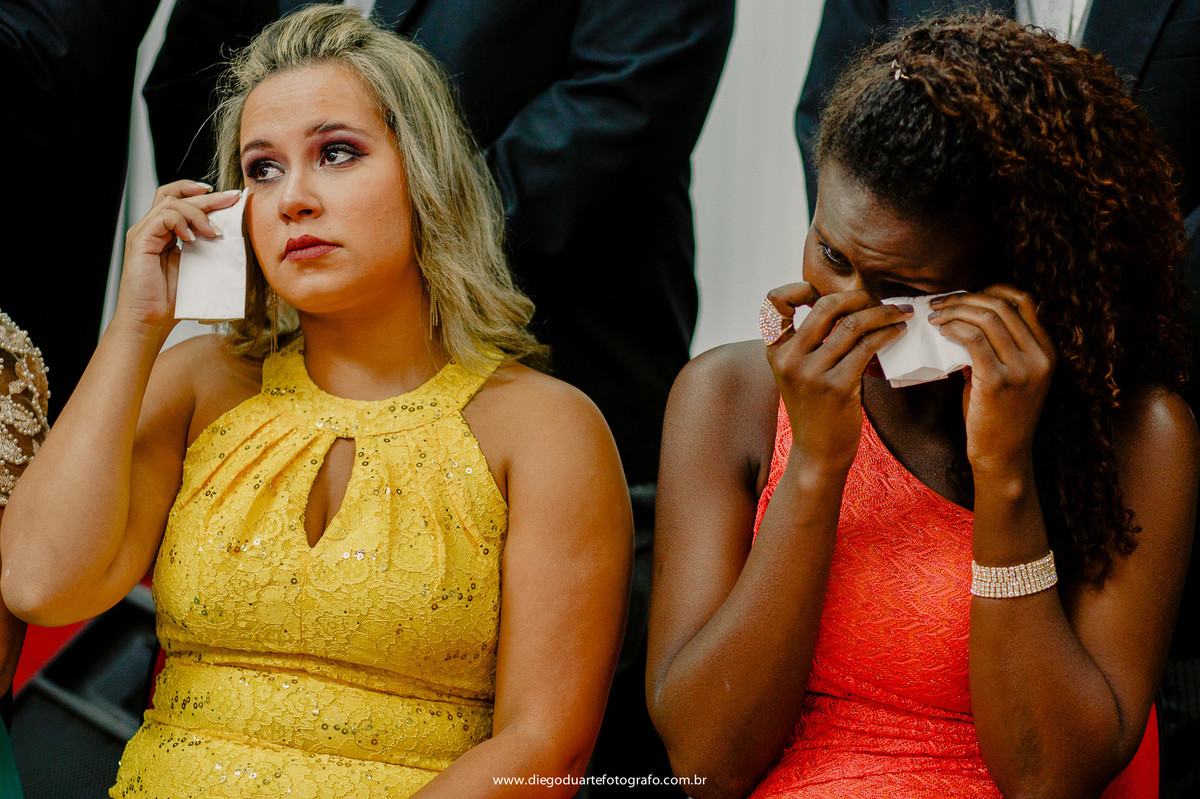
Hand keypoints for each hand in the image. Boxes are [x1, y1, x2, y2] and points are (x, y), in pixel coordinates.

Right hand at [114, 181, 241, 336]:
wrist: (151, 321)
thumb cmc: (173, 301)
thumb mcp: (199, 267)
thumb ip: (207, 247)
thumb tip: (231, 233)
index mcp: (166, 233)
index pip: (181, 201)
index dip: (204, 196)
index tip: (231, 198)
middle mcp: (152, 229)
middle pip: (177, 197)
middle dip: (208, 197)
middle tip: (232, 198)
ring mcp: (144, 233)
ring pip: (170, 203)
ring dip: (197, 213)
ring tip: (214, 233)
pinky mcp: (139, 240)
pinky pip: (162, 217)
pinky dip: (181, 222)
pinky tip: (193, 239)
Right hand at [764, 282, 911, 474]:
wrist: (817, 453)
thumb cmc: (815, 410)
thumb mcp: (797, 372)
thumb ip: (809, 342)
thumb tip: (845, 305)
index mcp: (775, 351)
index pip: (773, 303)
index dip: (797, 289)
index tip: (822, 293)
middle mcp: (789, 359)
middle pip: (826, 306)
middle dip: (859, 297)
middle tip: (878, 301)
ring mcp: (812, 373)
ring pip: (852, 324)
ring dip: (882, 313)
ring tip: (899, 313)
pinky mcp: (838, 387)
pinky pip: (867, 347)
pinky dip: (887, 334)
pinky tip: (897, 332)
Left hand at [928, 285, 1054, 477]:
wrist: (1003, 454)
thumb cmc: (999, 414)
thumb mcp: (1010, 374)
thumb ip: (998, 346)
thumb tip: (965, 316)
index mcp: (1047, 350)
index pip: (1024, 300)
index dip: (992, 290)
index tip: (965, 295)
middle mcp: (1040, 356)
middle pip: (1002, 305)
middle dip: (965, 298)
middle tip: (939, 304)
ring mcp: (1022, 369)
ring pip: (986, 318)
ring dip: (954, 311)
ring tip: (935, 316)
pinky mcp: (999, 380)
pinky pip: (974, 340)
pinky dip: (954, 328)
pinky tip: (941, 330)